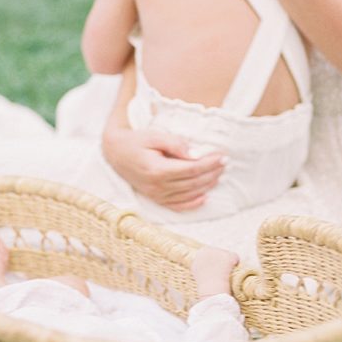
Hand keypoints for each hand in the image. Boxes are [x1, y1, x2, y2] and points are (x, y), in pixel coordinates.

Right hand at [102, 125, 224, 210]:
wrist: (115, 153)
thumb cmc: (137, 141)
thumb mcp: (154, 135)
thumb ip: (175, 143)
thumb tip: (195, 154)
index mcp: (157, 170)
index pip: (191, 169)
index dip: (209, 163)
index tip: (222, 156)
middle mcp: (157, 186)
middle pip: (193, 182)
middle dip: (212, 172)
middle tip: (225, 163)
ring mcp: (156, 195)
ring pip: (189, 194)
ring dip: (207, 185)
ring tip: (219, 174)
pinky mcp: (155, 199)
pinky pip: (178, 206)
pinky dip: (193, 203)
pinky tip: (205, 196)